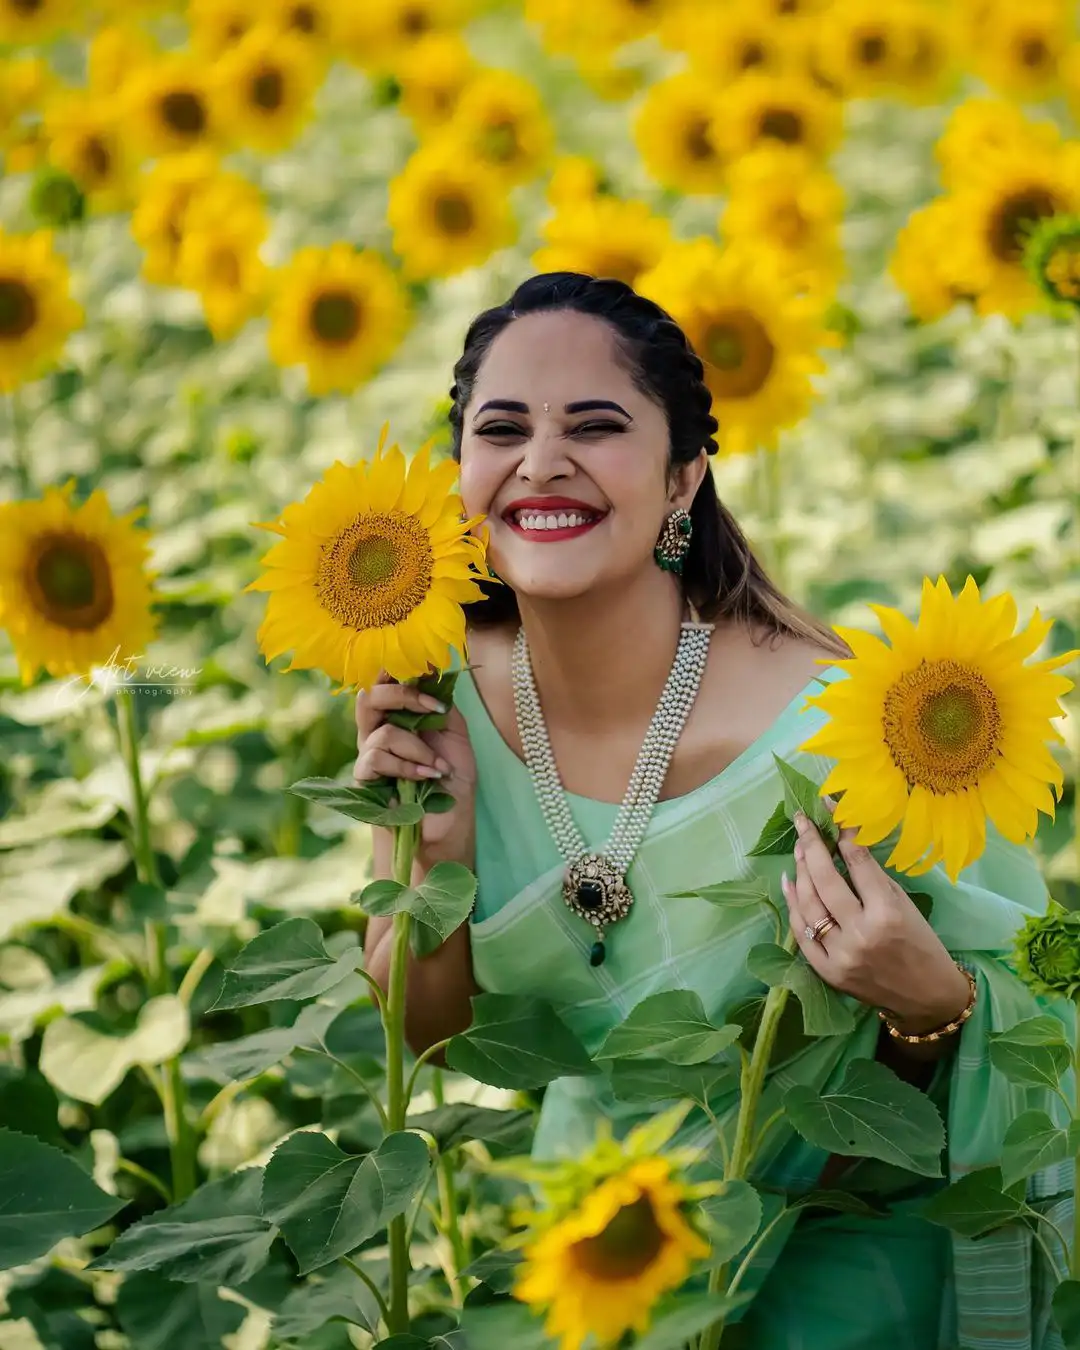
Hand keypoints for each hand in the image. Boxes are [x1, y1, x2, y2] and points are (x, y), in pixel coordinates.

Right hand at [354, 675, 476, 870]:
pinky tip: (427, 776)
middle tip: (434, 708)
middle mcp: (378, 729)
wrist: (447, 820)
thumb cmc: (451, 776)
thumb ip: (440, 702)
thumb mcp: (454, 733)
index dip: (397, 668)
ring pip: (382, 732)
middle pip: (370, 695)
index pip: (386, 681)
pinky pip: (377, 759)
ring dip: (418, 748)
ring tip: (438, 767)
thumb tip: (431, 670)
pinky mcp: (365, 778)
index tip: (427, 665)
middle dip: (404, 696)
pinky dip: (407, 766)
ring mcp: (369, 753)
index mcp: (398, 714)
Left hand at [780, 807, 970, 1033]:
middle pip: (825, 881)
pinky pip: (802, 934)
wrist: (927, 998)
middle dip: (811, 844)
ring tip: (797, 847)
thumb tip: (843, 844)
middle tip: (802, 821)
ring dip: (799, 871)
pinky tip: (789, 881)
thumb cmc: (921, 944)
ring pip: (809, 905)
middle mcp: (861, 933)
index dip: (843, 831)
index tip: (830, 808)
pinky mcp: (828, 972)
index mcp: (888, 913)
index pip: (857, 862)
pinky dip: (793, 905)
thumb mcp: (905, 905)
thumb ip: (872, 879)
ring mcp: (841, 955)